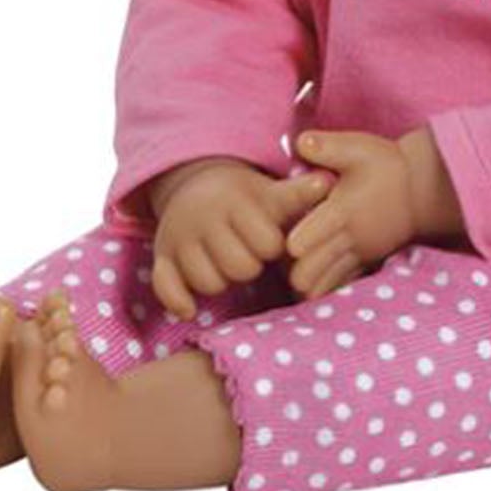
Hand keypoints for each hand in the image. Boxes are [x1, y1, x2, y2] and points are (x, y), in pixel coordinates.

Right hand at [148, 158, 328, 320]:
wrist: (198, 185)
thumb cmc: (245, 199)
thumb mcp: (270, 192)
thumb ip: (299, 192)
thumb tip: (328, 181)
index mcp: (235, 202)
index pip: (266, 243)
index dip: (273, 246)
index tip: (270, 239)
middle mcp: (204, 218)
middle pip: (240, 267)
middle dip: (250, 266)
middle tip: (249, 255)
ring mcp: (180, 238)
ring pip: (209, 282)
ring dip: (222, 281)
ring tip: (226, 265)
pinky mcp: (162, 256)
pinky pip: (164, 286)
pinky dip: (177, 301)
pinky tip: (191, 309)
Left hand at [283, 130, 421, 298]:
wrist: (423, 190)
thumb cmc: (387, 166)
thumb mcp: (358, 148)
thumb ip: (327, 147)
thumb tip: (300, 142)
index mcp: (341, 212)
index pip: (306, 240)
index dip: (289, 242)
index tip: (281, 238)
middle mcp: (348, 240)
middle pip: (307, 274)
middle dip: (287, 270)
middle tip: (276, 256)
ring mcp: (357, 256)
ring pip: (321, 288)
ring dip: (303, 282)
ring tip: (290, 267)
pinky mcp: (365, 265)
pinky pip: (338, 288)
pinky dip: (322, 288)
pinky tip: (311, 274)